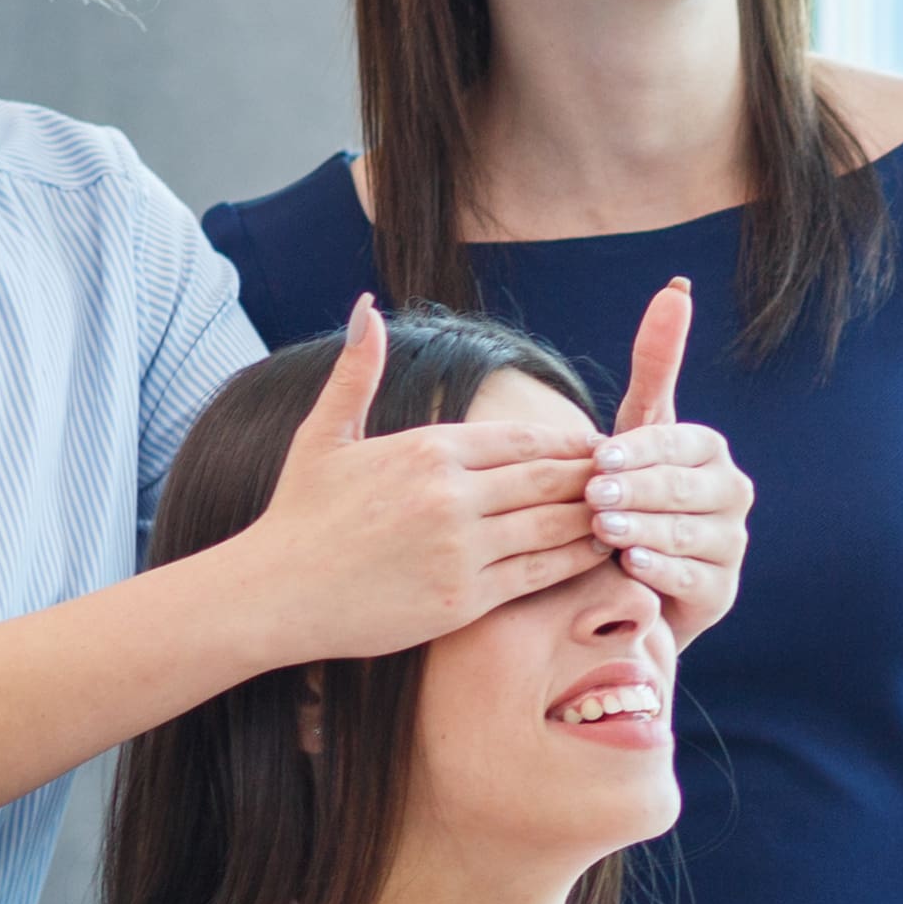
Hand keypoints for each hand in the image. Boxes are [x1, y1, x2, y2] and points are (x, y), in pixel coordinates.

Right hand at [239, 299, 612, 659]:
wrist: (271, 594)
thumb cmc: (298, 516)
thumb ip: (357, 372)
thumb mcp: (324, 436)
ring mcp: (461, 548)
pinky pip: (540, 574)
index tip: (598, 445)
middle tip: (631, 477)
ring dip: (597, 516)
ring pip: (556, 524)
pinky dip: (579, 561)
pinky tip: (601, 555)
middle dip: (595, 476)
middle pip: (550, 477)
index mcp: (428, 449)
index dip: (570, 442)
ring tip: (629, 512)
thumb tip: (367, 304)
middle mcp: (451, 495)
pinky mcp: (464, 599)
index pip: (524, 438)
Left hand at [587, 278, 754, 643]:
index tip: (599, 456)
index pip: (680, 444)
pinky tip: (629, 567)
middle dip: (639, 490)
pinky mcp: (720, 593)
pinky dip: (661, 572)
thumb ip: (657, 362)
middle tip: (593, 494)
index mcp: (710, 451)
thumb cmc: (628, 490)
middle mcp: (731, 495)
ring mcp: (729, 545)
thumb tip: (677, 287)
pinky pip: (693, 579)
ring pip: (688, 534)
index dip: (641, 450)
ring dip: (645, 530)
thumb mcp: (638, 426)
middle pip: (685, 489)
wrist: (621, 573)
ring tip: (603, 529)